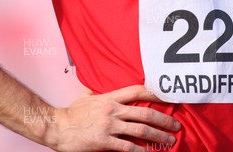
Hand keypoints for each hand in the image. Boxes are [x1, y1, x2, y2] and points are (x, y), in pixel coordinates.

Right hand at [47, 85, 180, 150]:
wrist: (56, 126)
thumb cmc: (71, 113)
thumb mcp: (86, 96)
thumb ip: (96, 92)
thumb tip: (97, 87)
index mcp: (110, 97)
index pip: (137, 91)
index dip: (154, 93)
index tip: (168, 97)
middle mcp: (113, 109)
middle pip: (145, 112)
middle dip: (164, 119)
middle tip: (177, 126)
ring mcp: (109, 125)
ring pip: (141, 130)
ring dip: (158, 136)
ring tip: (170, 141)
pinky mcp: (104, 141)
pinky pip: (127, 146)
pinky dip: (141, 151)